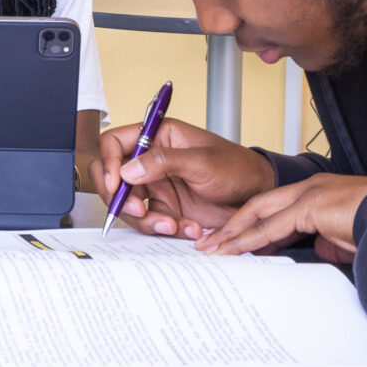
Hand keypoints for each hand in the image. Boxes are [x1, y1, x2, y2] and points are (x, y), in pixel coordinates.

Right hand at [91, 117, 276, 236]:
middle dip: (121, 197)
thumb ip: (163, 162)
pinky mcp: (167, 210)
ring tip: (171, 224)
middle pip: (113, 178)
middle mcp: (152, 162)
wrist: (258, 196)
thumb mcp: (202, 161)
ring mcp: (158, 187)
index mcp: (158, 137)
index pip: (115, 143)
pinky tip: (187, 228)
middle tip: (138, 209)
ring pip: (129, 205)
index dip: (107, 162)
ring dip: (146, 219)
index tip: (114, 183)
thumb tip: (127, 169)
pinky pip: (150, 222)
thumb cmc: (237, 168)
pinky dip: (163, 229)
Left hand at [195, 172, 366, 259]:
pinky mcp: (310, 207)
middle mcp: (309, 189)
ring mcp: (308, 194)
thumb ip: (324, 239)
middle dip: (231, 225)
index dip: (250, 224)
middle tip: (208, 242)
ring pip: (258, 214)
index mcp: (318, 193)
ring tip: (210, 249)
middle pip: (258, 206)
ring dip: (232, 233)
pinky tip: (232, 250)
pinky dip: (248, 240)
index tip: (231, 239)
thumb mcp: (344, 237)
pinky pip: (270, 227)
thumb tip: (314, 249)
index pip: (274, 208)